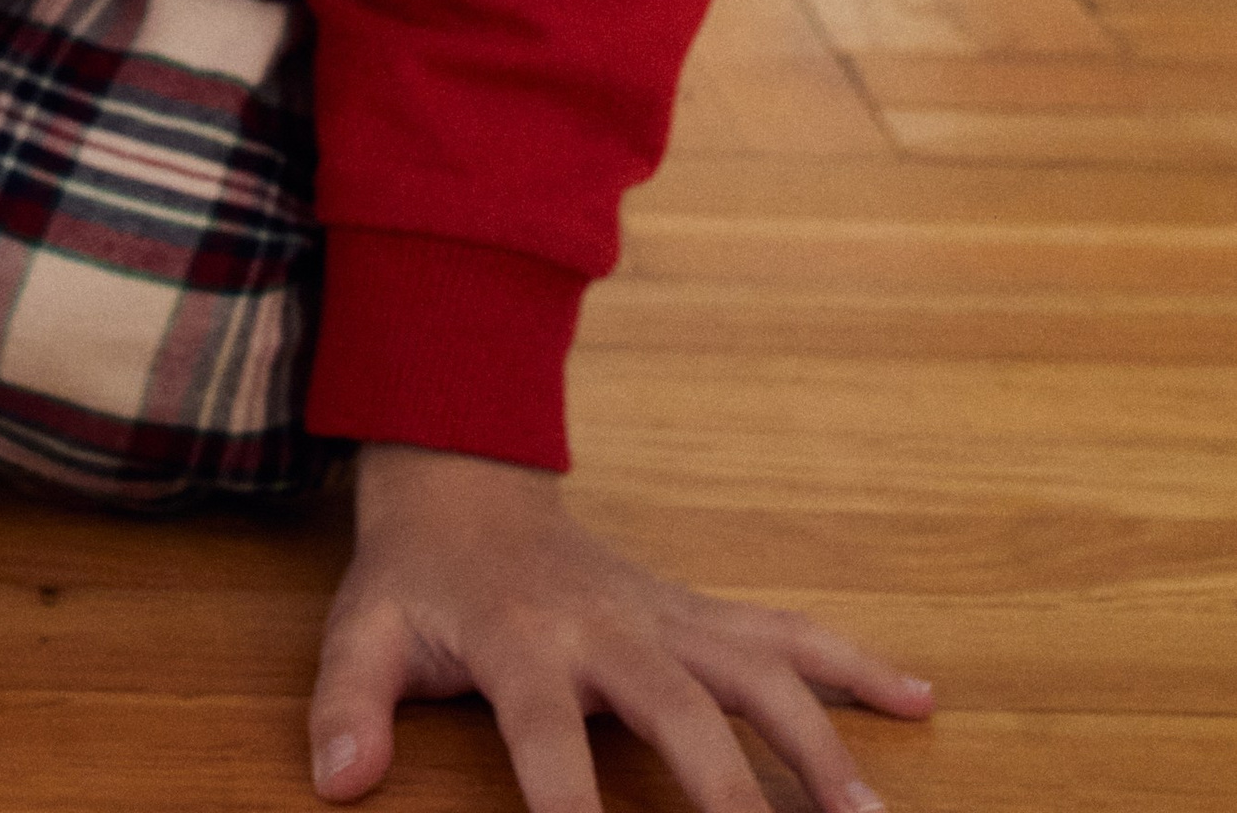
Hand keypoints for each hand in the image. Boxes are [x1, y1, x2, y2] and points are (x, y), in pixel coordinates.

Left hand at [309, 445, 931, 811]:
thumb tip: (339, 779)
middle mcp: (610, 623)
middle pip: (685, 710)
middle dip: (735, 795)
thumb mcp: (362, 630)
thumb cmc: (419, 579)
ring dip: (821, 743)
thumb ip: (348, 703)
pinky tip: (920, 699)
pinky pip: (787, 631)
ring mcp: (666, 614)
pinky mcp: (698, 612)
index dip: (569, 808)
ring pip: (761, 670)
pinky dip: (856, 664)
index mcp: (521, 637)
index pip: (547, 736)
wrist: (466, 479)